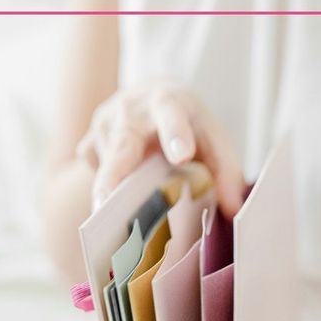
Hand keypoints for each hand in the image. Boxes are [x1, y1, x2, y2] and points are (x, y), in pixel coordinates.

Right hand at [77, 83, 243, 213]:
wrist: (149, 99)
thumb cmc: (187, 125)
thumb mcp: (212, 138)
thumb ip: (226, 170)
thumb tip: (232, 209)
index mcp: (166, 101)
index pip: (170, 114)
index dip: (175, 134)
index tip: (182, 156)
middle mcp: (129, 110)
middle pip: (121, 147)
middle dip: (114, 176)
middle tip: (108, 203)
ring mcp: (103, 127)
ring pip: (109, 173)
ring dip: (120, 199)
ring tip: (127, 221)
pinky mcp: (88, 146)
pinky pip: (97, 178)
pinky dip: (109, 199)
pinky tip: (120, 205)